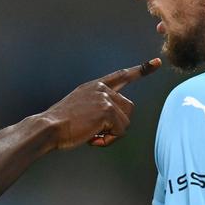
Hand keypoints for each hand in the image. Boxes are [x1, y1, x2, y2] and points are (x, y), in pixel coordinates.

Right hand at [42, 58, 159, 149]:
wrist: (48, 127)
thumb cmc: (59, 124)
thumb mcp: (78, 108)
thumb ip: (96, 107)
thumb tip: (112, 122)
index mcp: (93, 87)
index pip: (121, 76)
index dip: (141, 70)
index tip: (156, 63)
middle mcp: (101, 89)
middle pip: (128, 108)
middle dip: (117, 124)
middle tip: (97, 133)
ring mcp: (105, 98)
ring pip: (125, 121)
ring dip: (112, 134)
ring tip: (92, 135)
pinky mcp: (107, 110)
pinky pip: (120, 131)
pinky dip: (109, 140)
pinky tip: (93, 138)